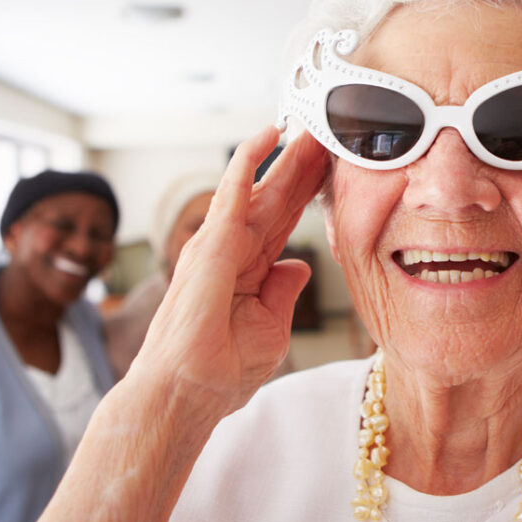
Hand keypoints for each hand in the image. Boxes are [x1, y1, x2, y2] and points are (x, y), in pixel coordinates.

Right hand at [131, 127, 328, 416]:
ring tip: (310, 125)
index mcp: (251, 268)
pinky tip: (267, 135)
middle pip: (277, 196)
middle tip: (328, 132)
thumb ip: (284, 292)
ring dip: (284, 156)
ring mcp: (220, 244)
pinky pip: (232, 193)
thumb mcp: (271, 328)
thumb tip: (299, 265)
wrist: (187, 396)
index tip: (334, 164)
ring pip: (259, 187)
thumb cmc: (221, 371)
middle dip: (302, 164)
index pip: (287, 219)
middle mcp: (233, 249)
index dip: (309, 190)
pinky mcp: (211, 245)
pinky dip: (249, 162)